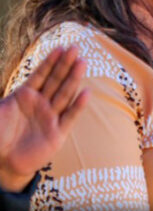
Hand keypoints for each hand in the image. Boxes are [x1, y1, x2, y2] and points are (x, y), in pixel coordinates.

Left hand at [0, 47, 88, 191]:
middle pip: (55, 80)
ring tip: (82, 63)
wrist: (5, 162)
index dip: (49, 62)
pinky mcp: (57, 133)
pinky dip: (77, 106)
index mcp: (24, 97)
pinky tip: (86, 93)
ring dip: (73, 79)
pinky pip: (69, 117)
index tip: (59, 48)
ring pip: (64, 94)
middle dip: (65, 64)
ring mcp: (50, 117)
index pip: (39, 75)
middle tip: (76, 48)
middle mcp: (40, 104)